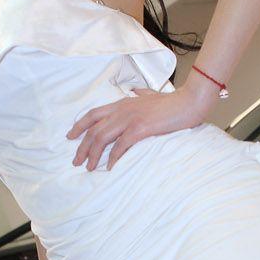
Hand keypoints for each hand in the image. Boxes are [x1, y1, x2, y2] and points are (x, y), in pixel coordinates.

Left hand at [66, 80, 210, 171]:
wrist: (189, 102)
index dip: (79, 126)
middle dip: (82, 147)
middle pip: (93, 129)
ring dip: (93, 154)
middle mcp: (122, 110)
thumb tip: (135, 91)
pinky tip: (110, 167)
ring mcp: (130, 118)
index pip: (93, 114)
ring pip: (102, 138)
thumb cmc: (173, 102)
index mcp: (123, 103)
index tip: (70, 136)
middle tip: (76, 161)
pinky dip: (113, 158)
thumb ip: (142, 94)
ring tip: (88, 167)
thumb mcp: (152, 95)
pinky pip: (120, 146)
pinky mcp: (140, 128)